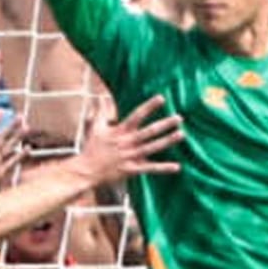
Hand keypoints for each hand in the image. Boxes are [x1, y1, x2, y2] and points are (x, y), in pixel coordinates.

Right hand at [69, 96, 183, 186]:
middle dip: (165, 124)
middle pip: (149, 131)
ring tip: (181, 134)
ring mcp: (131, 156)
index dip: (150, 106)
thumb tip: (101, 97)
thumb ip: (101, 112)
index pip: (137, 115)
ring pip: (153, 147)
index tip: (162, 98)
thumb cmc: (91, 148)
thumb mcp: (95, 128)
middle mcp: (127, 142)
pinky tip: (177, 167)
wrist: (86, 170)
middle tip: (179, 118)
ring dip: (167, 141)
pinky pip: (150, 168)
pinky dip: (164, 168)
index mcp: (120, 131)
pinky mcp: (132, 170)